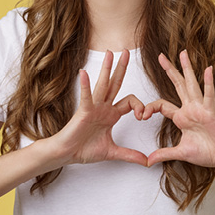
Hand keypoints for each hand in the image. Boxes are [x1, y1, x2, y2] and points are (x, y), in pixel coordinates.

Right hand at [55, 49, 146, 166]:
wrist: (68, 154)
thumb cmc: (85, 149)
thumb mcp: (112, 152)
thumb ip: (130, 155)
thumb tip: (146, 162)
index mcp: (111, 114)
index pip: (130, 101)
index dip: (140, 106)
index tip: (143, 117)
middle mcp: (104, 107)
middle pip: (116, 84)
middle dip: (122, 68)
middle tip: (127, 52)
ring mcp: (94, 107)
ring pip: (103, 85)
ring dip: (107, 69)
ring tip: (110, 53)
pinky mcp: (83, 111)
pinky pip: (86, 97)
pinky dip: (85, 85)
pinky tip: (84, 73)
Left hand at [144, 51, 214, 169]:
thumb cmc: (207, 153)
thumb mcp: (180, 152)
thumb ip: (164, 153)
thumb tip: (148, 161)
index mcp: (181, 117)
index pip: (162, 104)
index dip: (150, 107)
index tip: (141, 115)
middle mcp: (190, 108)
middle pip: (177, 85)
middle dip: (169, 70)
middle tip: (160, 56)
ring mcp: (200, 108)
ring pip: (191, 84)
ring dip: (187, 68)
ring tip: (183, 53)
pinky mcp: (211, 112)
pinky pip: (208, 95)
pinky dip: (208, 82)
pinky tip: (207, 69)